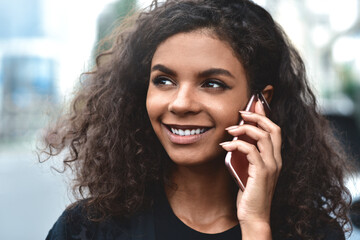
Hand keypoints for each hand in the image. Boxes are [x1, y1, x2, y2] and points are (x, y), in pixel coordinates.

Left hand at [221, 100, 281, 237]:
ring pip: (263, 137)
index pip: (275, 131)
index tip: (254, 104)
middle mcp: (276, 160)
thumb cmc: (249, 193)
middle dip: (257, 116)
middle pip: (273, 129)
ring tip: (230, 129)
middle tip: (241, 112)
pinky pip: (251, 150)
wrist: (253, 216)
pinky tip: (226, 145)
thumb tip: (235, 140)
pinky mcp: (263, 173)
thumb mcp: (248, 170)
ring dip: (245, 129)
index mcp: (275, 158)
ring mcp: (271, 166)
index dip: (265, 115)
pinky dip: (237, 144)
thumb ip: (247, 156)